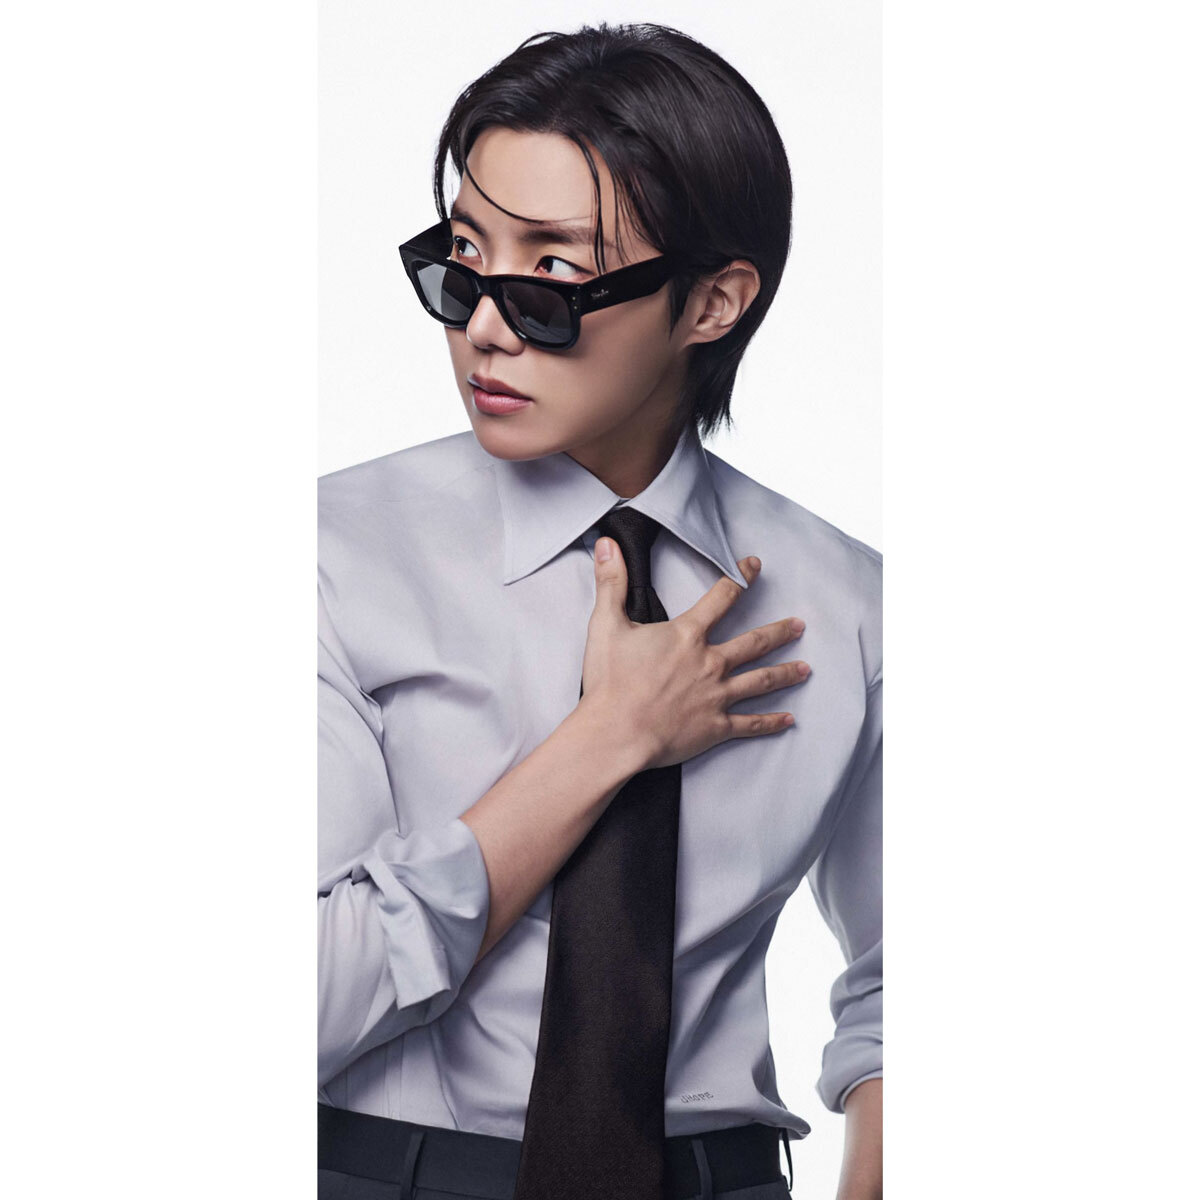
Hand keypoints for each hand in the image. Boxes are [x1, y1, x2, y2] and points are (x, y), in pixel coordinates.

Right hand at [580, 538, 809, 771]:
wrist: (615, 733)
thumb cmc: (610, 682)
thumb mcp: (605, 625)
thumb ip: (611, 583)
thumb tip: (607, 545)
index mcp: (687, 635)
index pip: (722, 597)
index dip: (740, 578)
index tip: (754, 566)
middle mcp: (710, 662)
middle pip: (754, 642)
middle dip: (779, 632)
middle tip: (799, 625)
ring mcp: (716, 696)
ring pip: (761, 681)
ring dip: (785, 673)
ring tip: (805, 669)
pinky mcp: (715, 727)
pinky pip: (750, 724)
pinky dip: (771, 722)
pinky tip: (788, 719)